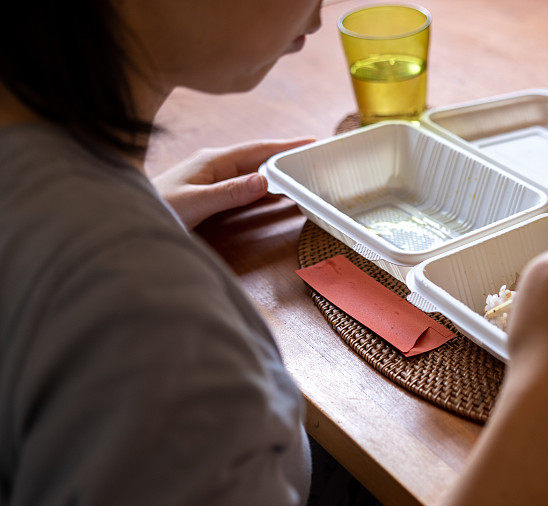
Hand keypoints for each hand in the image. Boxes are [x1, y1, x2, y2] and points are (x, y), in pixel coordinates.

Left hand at [152, 138, 313, 228]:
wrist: (127, 217)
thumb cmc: (158, 209)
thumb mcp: (196, 203)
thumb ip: (230, 193)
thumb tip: (265, 180)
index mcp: (213, 160)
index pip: (257, 149)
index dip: (285, 146)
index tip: (311, 142)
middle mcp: (214, 164)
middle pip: (258, 157)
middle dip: (286, 155)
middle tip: (314, 156)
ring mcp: (211, 176)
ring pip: (251, 170)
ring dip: (276, 170)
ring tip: (301, 171)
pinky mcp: (208, 190)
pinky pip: (243, 183)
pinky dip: (263, 186)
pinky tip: (273, 192)